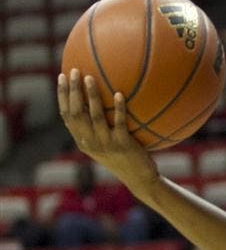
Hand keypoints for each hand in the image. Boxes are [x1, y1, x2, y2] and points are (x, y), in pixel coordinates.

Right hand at [57, 70, 158, 196]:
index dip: (62, 96)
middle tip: (75, 71)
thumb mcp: (106, 143)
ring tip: (90, 77)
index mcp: (83, 141)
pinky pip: (119, 123)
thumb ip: (100, 126)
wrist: (140, 179)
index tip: (62, 76)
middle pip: (76, 112)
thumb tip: (101, 98)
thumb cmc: (125, 157)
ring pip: (94, 116)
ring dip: (91, 96)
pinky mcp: (122, 145)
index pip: (66, 115)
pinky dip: (118, 108)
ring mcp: (106, 144)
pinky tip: (120, 94)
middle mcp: (90, 142)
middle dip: (73, 90)